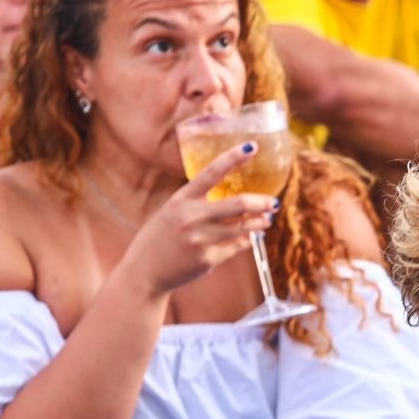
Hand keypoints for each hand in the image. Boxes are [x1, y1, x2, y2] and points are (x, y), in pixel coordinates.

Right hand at [122, 141, 278, 297]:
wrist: (145, 271)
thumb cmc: (162, 237)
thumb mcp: (172, 211)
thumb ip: (197, 203)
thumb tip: (233, 199)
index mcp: (181, 199)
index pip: (212, 171)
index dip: (234, 157)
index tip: (253, 147)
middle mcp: (191, 217)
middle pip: (238, 204)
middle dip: (261, 202)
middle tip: (273, 202)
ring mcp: (200, 239)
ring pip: (243, 227)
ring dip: (260, 222)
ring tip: (266, 219)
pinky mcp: (208, 259)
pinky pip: (237, 246)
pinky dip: (246, 240)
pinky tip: (250, 236)